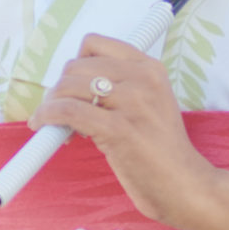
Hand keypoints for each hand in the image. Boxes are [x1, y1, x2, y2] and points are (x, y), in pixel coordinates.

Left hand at [30, 36, 228, 229]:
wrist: (185, 185)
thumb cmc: (161, 152)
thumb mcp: (148, 106)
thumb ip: (119, 89)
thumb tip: (69, 87)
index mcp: (150, 68)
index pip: (94, 44)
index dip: (74, 66)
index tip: (71, 88)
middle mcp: (143, 79)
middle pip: (76, 66)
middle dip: (60, 89)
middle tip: (60, 113)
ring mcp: (133, 102)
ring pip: (68, 87)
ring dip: (51, 105)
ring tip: (55, 125)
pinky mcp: (119, 128)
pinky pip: (68, 111)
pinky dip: (48, 117)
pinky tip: (43, 127)